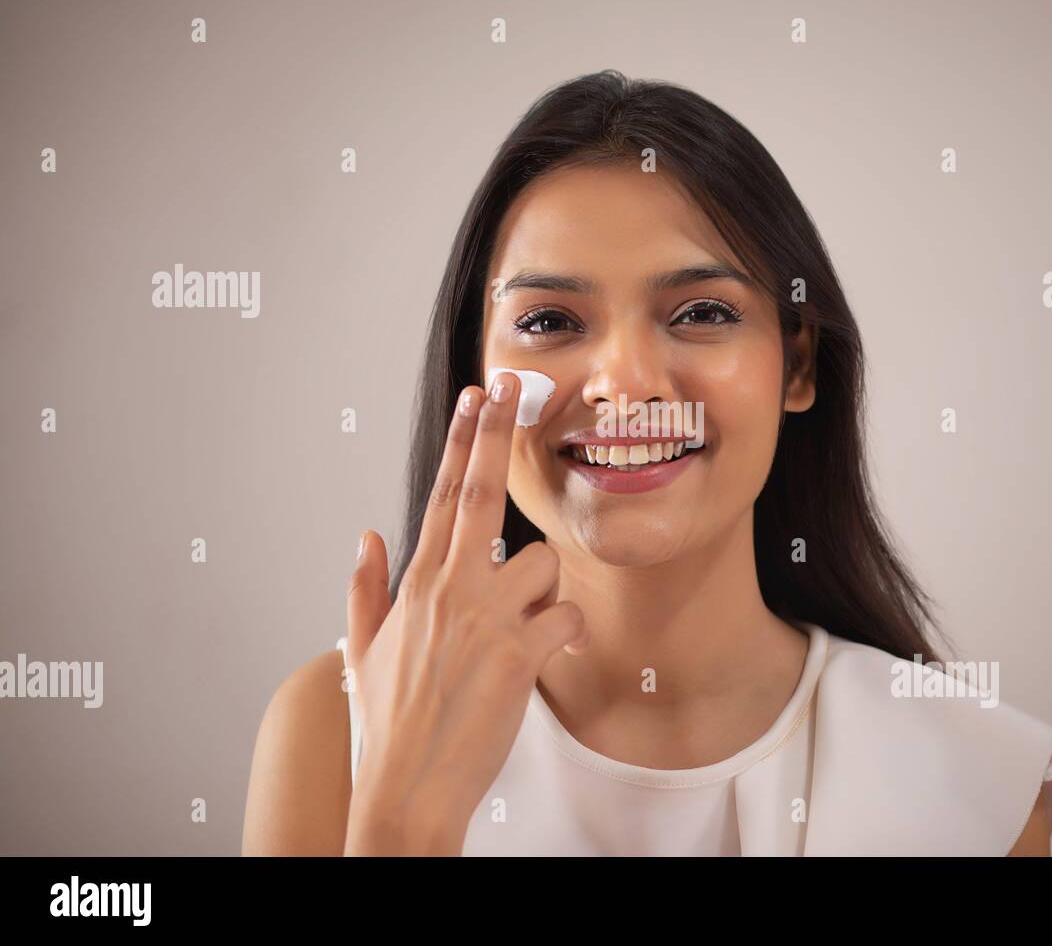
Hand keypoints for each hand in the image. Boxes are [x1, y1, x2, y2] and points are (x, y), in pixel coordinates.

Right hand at [341, 372, 588, 855]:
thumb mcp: (360, 650)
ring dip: (545, 589)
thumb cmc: (389, 722)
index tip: (477, 397)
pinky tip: (552, 654)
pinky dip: (569, 631)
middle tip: (516, 386)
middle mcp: (450, 590)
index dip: (464, 440)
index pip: (443, 496)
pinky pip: (568, 616)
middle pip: (482, 494)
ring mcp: (486, 619)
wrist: (407, 788)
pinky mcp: (521, 654)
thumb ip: (365, 586)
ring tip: (524, 629)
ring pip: (544, 563)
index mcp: (417, 583)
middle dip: (498, 434)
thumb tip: (367, 534)